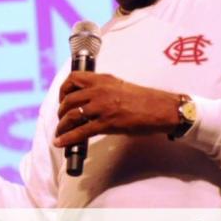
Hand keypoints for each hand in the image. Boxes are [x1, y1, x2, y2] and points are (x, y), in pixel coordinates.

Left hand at [54, 72, 179, 147]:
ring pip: (71, 116)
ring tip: (60, 133)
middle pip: (68, 99)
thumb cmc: (145, 100)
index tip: (62, 99)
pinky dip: (67, 138)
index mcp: (102, 79)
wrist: (161, 109)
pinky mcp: (106, 123)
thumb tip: (89, 99)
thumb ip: (103, 89)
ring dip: (62, 126)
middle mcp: (99, 90)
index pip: (73, 78)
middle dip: (60, 111)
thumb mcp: (119, 86)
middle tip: (61, 119)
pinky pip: (80, 132)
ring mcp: (102, 107)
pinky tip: (61, 142)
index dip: (63, 90)